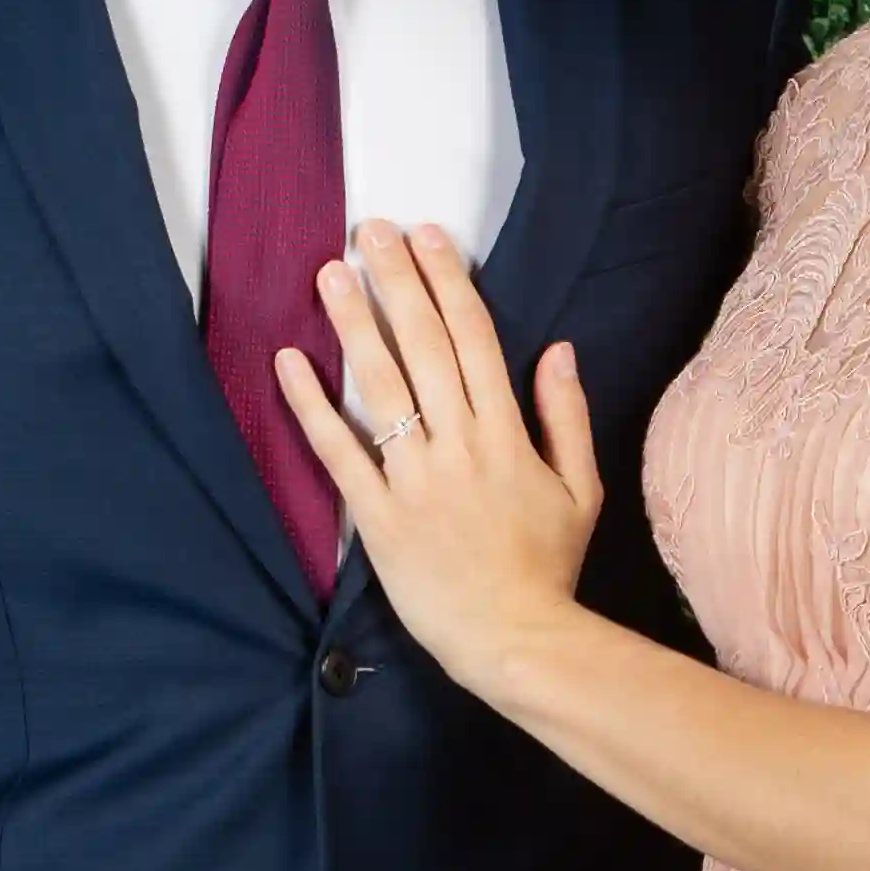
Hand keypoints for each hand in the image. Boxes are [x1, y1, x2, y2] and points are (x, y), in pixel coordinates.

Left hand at [275, 219, 602, 679]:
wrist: (515, 640)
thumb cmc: (548, 567)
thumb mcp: (581, 489)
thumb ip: (567, 416)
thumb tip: (557, 349)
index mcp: (507, 433)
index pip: (473, 338)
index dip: (449, 281)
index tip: (428, 236)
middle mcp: (459, 443)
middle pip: (423, 345)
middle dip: (396, 281)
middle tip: (370, 230)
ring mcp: (414, 478)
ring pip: (381, 386)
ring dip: (354, 325)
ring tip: (330, 273)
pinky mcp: (377, 516)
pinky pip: (339, 453)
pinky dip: (312, 407)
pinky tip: (288, 362)